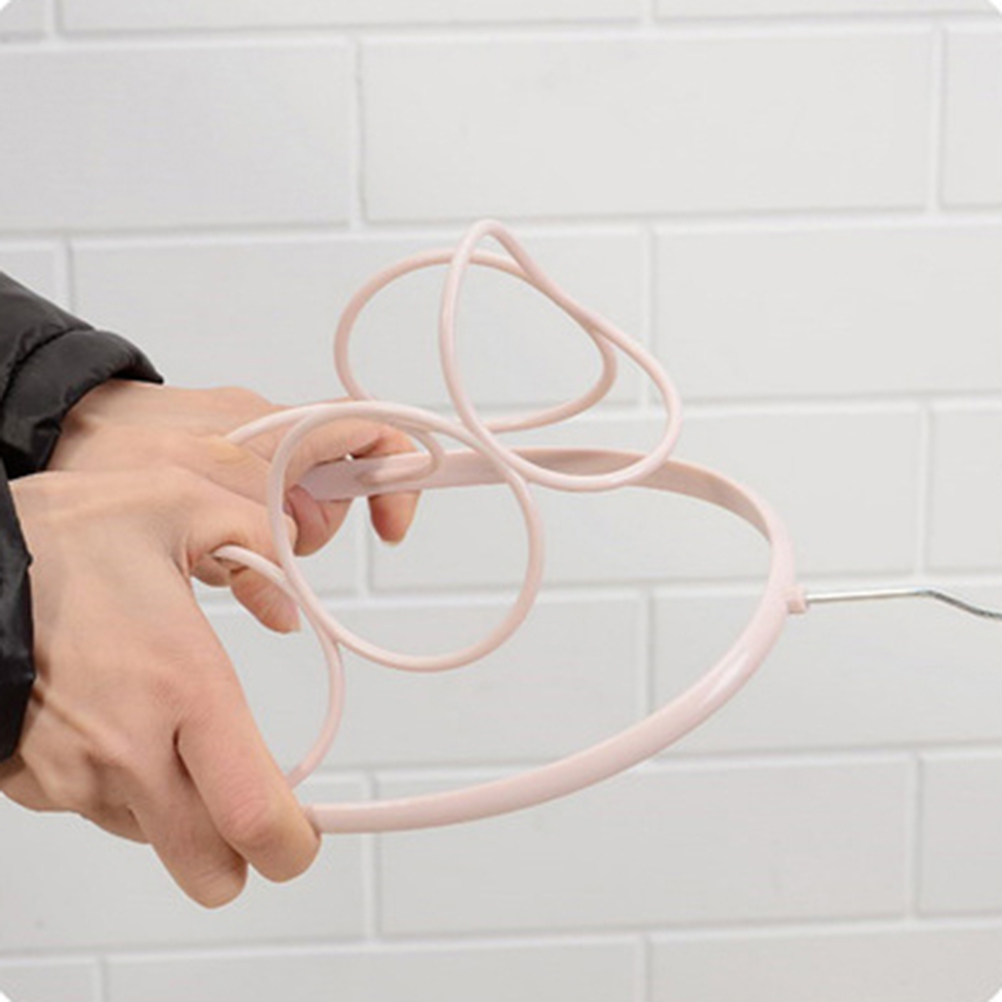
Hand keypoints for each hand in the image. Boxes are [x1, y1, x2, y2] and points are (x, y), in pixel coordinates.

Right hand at [0, 467, 320, 906]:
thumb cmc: (60, 537)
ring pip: (154, 834)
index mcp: (183, 686)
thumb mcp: (182, 504)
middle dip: (239, 851)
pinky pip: (99, 808)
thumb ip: (259, 540)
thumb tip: (286, 606)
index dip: (291, 845)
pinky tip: (113, 720)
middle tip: (247, 803)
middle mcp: (129, 746)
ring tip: (164, 725)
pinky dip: (122, 783)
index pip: (252, 815)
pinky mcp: (31, 784)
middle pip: (208, 867)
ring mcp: (72, 774)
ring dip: (177, 805)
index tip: (303, 836)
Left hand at [49, 380, 419, 630]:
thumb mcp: (183, 503)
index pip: (367, 431)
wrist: (55, 426)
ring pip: (298, 514)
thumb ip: (248, 548)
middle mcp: (270, 435)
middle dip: (312, 530)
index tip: (392, 525)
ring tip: (222, 551)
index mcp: (272, 427)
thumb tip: (285, 604)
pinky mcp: (230, 476)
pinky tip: (219, 561)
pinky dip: (252, 546)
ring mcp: (251, 455)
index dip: (398, 474)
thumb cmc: (109, 449)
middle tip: (272, 549)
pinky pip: (264, 518)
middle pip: (336, 491)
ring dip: (273, 543)